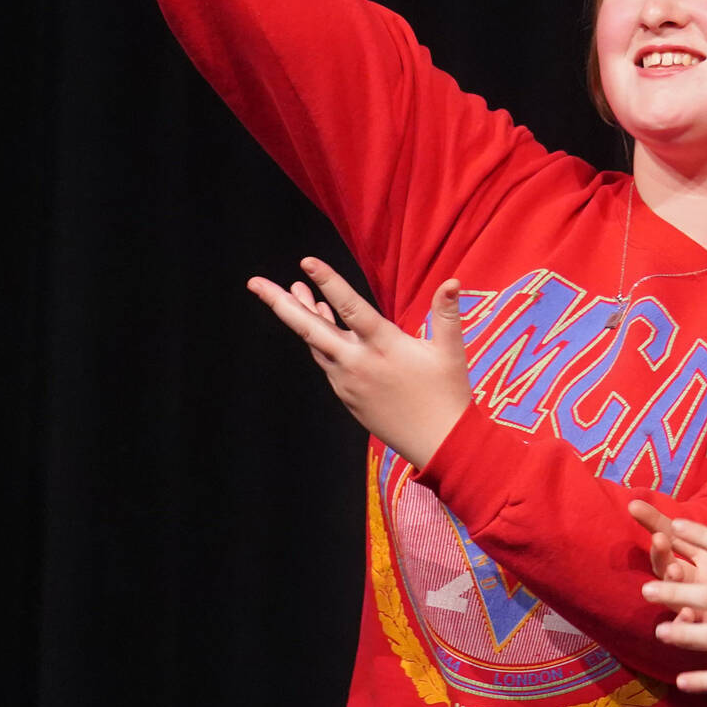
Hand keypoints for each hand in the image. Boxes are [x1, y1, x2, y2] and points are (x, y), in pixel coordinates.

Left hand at [247, 258, 472, 469]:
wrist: (439, 443)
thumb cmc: (447, 395)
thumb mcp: (450, 352)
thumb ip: (447, 314)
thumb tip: (453, 281)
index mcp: (384, 346)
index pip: (349, 307)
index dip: (328, 282)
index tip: (306, 263)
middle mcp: (358, 362)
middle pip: (311, 328)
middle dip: (280, 303)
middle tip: (254, 283)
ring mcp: (348, 381)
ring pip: (315, 343)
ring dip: (301, 315)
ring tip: (289, 291)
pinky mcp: (347, 395)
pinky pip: (326, 361)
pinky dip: (318, 339)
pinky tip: (320, 321)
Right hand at [626, 464, 706, 624]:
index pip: (677, 533)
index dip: (655, 520)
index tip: (635, 504)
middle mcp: (705, 578)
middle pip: (667, 561)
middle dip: (657, 549)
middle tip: (660, 538)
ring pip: (675, 593)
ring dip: (670, 583)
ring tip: (675, 572)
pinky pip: (693, 630)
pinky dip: (685, 623)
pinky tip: (687, 614)